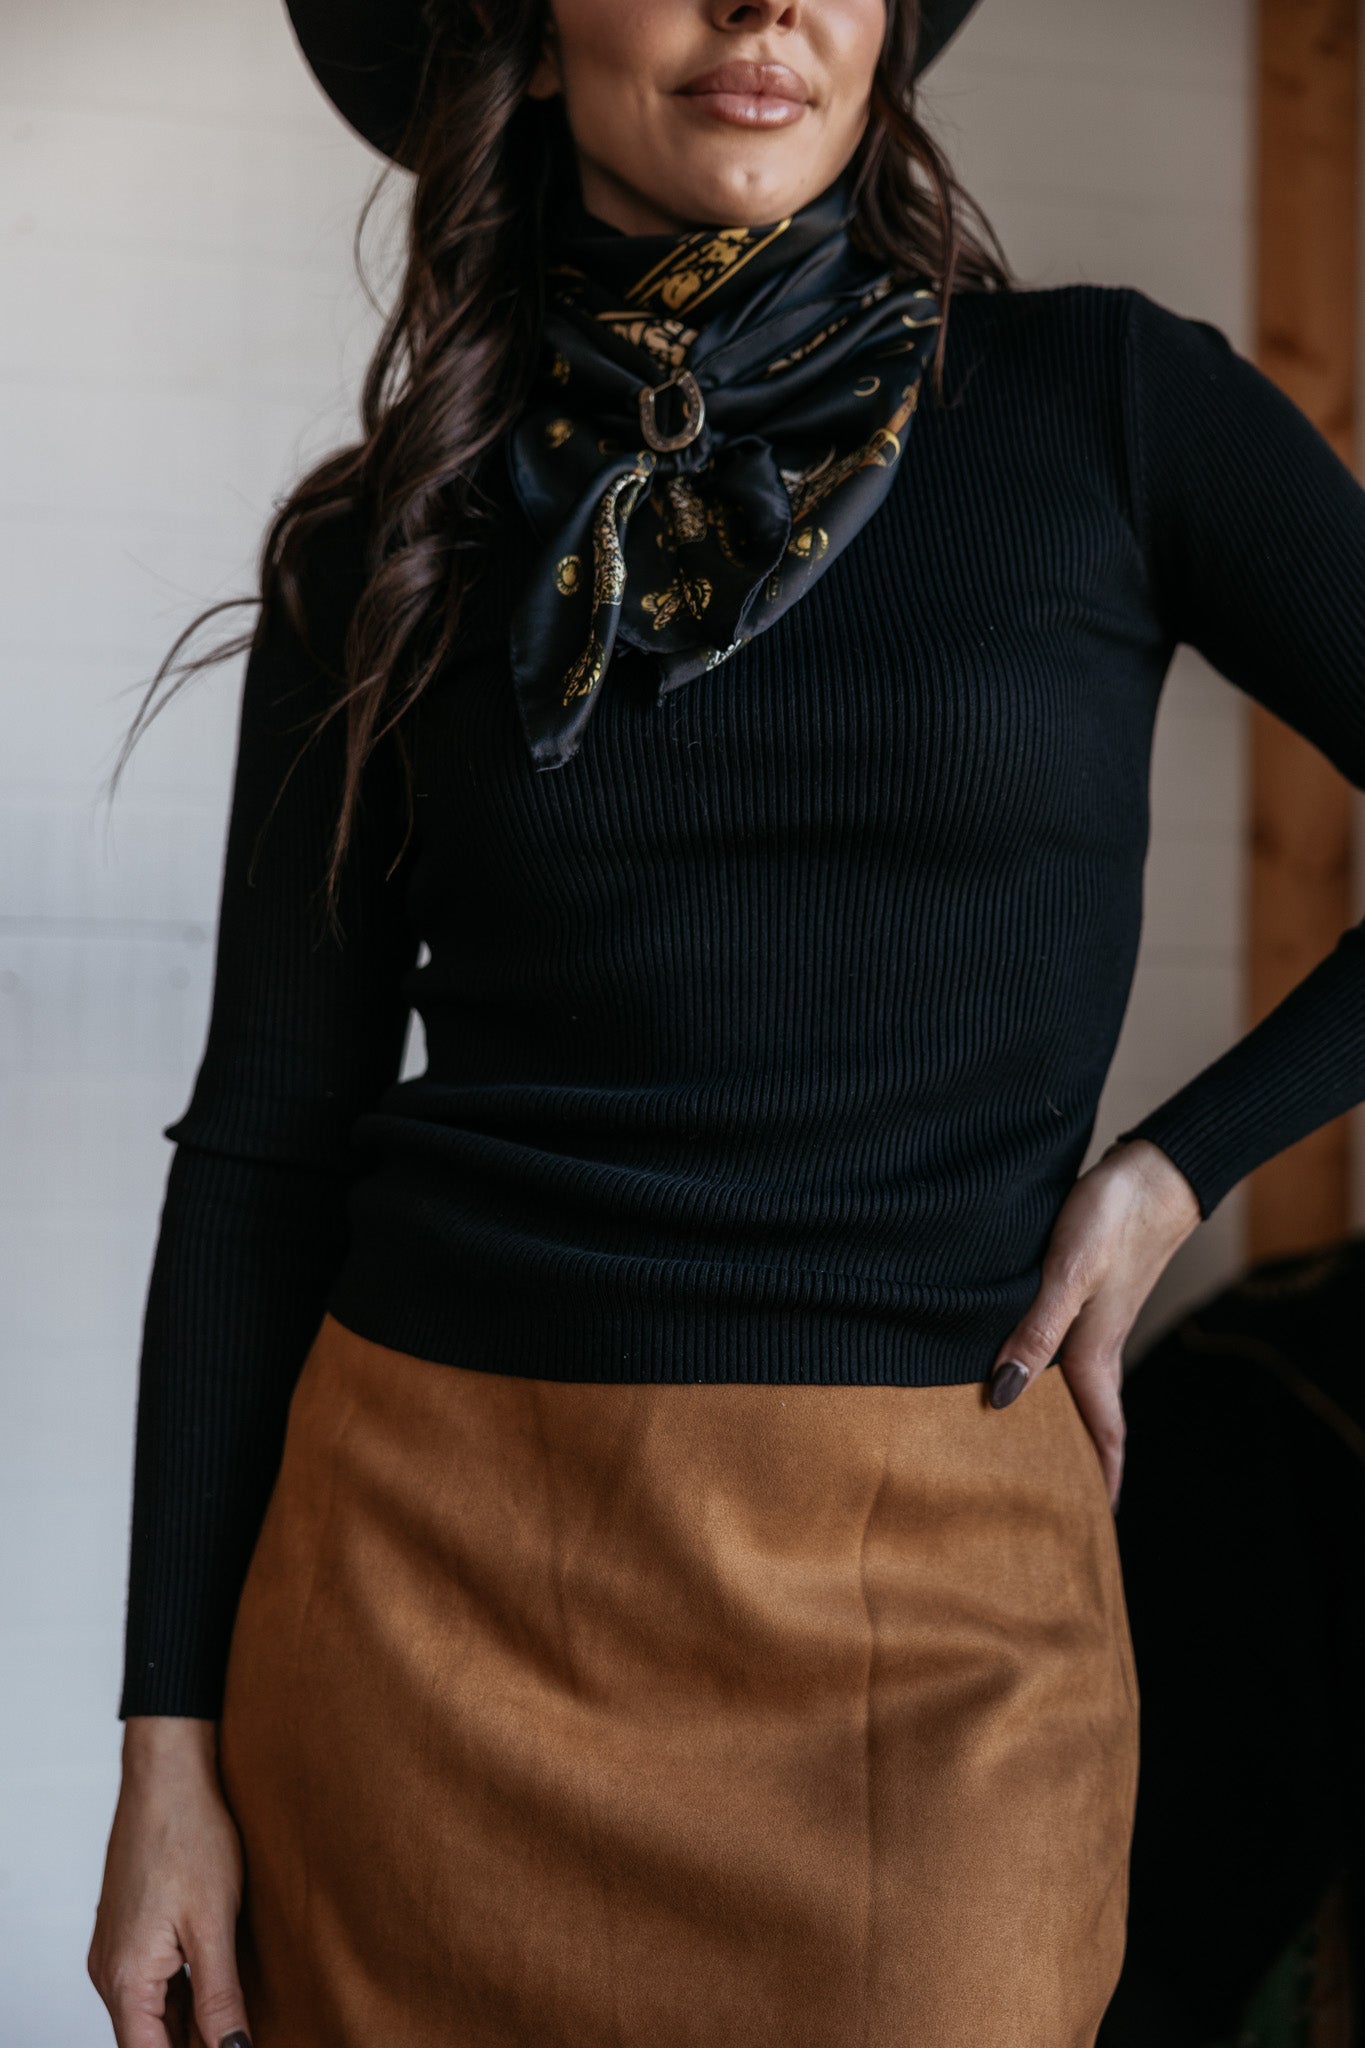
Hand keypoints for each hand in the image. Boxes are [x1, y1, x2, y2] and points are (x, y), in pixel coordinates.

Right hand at [88, 1716, 250, 2047]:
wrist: (166, 1776)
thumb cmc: (189, 1836)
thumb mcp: (214, 1924)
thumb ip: (220, 1997)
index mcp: (125, 1978)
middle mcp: (110, 1972)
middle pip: (150, 2038)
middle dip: (193, 2042)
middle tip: (239, 2033)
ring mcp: (116, 1951)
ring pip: (152, 2012)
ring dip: (190, 2023)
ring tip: (235, 2019)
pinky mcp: (128, 1932)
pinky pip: (151, 1983)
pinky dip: (182, 1995)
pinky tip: (216, 1990)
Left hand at [984, 1137, 1201, 1509]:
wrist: (1152, 1171)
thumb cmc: (1112, 1218)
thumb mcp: (1068, 1274)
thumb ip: (1036, 1332)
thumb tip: (1001, 1396)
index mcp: (1094, 1352)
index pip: (1103, 1432)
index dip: (1101, 1477)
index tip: (1097, 1523)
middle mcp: (1097, 1344)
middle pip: (1090, 1417)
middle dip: (1078, 1460)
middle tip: (1058, 1501)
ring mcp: (1095, 1319)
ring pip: (1078, 1385)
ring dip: (1064, 1419)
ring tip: (1037, 1447)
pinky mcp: (1089, 1292)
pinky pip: (1069, 1352)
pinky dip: (1053, 1374)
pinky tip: (1030, 1366)